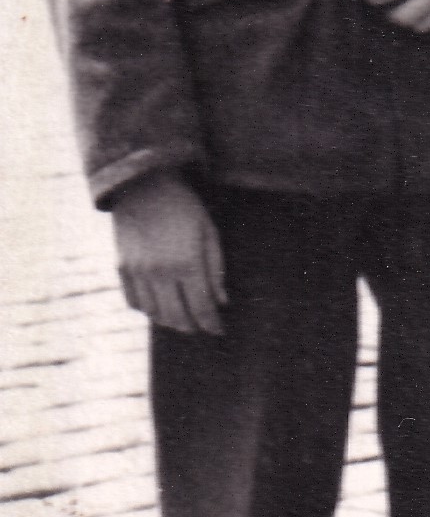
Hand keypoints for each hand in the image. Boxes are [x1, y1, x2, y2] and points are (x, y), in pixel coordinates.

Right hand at [112, 171, 225, 336]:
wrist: (144, 185)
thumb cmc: (184, 207)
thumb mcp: (209, 232)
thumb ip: (215, 269)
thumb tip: (221, 302)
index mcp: (187, 262)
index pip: (201, 307)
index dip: (211, 323)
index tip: (218, 330)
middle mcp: (160, 272)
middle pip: (177, 317)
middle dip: (192, 326)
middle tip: (201, 325)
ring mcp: (138, 272)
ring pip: (154, 313)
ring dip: (169, 320)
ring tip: (181, 317)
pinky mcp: (121, 268)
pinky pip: (133, 302)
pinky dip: (146, 310)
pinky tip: (158, 306)